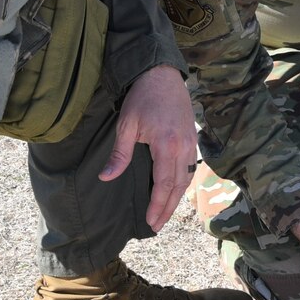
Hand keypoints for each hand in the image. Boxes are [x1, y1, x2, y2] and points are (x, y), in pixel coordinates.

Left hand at [99, 65, 196, 232]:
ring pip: (187, 177)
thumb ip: (120, 154)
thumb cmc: (142, 98)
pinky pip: (190, 166)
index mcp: (167, 145)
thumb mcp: (127, 125)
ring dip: (177, 197)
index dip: (158, 206)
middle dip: (168, 208)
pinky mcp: (192, 137)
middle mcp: (184, 147)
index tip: (151, 222)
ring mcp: (191, 142)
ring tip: (165, 212)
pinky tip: (174, 188)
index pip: (164, 185)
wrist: (162, 74)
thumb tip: (107, 177)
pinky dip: (183, 182)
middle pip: (178, 186)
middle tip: (157, 225)